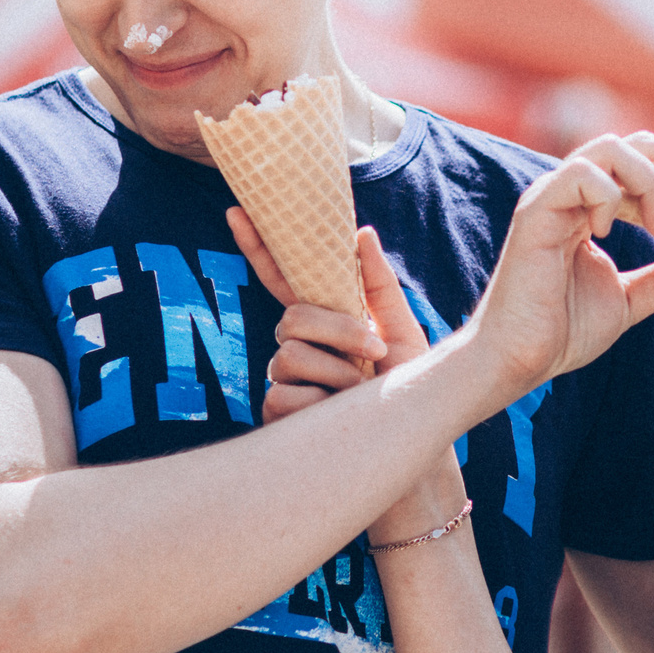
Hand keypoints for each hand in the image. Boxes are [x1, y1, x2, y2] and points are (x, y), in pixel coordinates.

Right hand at [232, 211, 426, 420]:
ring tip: (360, 393)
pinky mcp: (276, 417)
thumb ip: (379, 285)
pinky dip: (320, 406)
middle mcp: (298, 348)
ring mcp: (284, 382)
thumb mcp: (402, 332)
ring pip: (287, 358)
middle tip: (374, 351)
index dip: (260, 247)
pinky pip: (283, 396)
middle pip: (291, 320)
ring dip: (336, 375)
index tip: (237, 210)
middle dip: (337, 332)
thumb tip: (361, 231)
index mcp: (325, 323)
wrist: (416, 443)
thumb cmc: (408, 389)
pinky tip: (336, 419)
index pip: (283, 280)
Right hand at [470, 132, 653, 388]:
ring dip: (651, 179)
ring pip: (609, 148)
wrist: (518, 361)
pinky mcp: (535, 212)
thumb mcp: (636, 299)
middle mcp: (574, 192)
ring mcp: (552, 197)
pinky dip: (608, 195)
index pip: (651, 163)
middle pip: (638, 144)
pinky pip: (577, 175)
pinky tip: (612, 230)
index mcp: (595, 205)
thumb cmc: (563, 330)